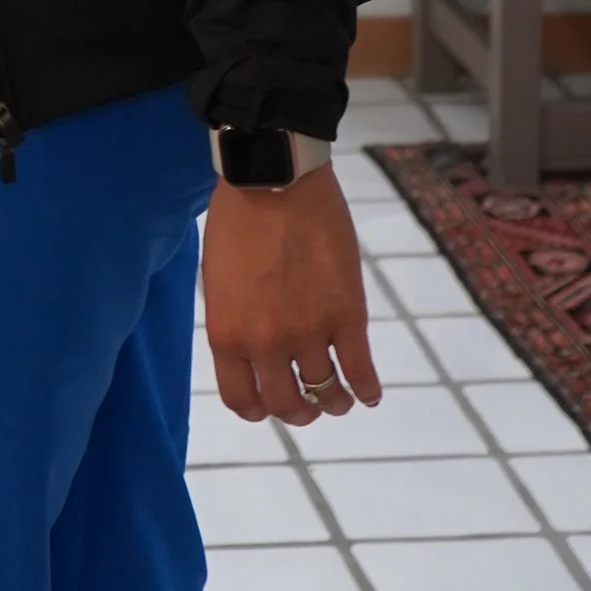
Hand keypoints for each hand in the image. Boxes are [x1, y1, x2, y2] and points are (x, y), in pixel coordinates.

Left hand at [201, 170, 381, 427]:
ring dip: (334, 403)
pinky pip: (360, 370)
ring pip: (325, 392)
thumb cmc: (238, 218)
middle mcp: (265, 344)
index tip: (270, 405)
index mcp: (227, 335)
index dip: (258, 409)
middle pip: (286, 404)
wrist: (273, 178)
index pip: (241, 399)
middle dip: (299, 411)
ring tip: (339, 400)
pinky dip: (367, 389)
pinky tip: (370, 393)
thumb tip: (251, 351)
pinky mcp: (347, 314)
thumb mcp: (219, 280)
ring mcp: (308, 332)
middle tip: (309, 407)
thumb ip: (235, 321)